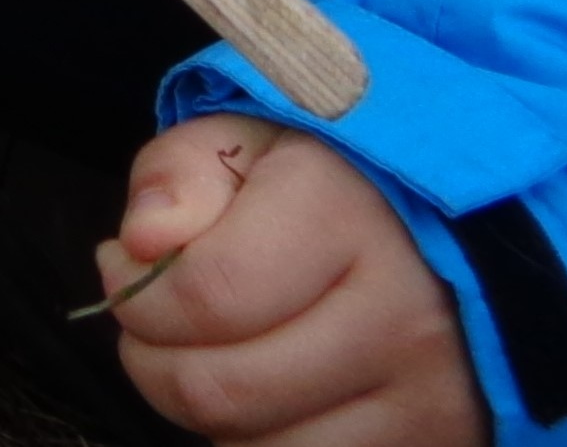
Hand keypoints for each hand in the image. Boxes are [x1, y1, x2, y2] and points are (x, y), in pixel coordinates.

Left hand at [96, 122, 484, 444]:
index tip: (121, 269)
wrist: (445, 248)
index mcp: (345, 216)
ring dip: (205, 412)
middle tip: (149, 324)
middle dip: (151, 361)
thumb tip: (144, 241)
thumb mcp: (241, 147)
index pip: (208, 294)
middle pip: (221, 389)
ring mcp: (426, 397)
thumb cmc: (318, 191)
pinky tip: (263, 394)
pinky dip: (260, 443)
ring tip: (209, 355)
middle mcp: (399, 314)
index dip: (138, 295)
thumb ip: (177, 177)